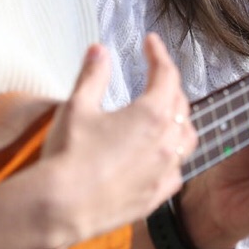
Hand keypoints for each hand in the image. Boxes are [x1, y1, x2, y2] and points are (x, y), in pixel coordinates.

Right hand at [38, 37, 195, 243]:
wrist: (61, 207)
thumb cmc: (68, 155)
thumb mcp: (77, 106)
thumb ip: (93, 75)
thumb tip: (99, 49)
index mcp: (152, 114)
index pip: (166, 74)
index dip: (158, 54)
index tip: (150, 42)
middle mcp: (166, 142)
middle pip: (180, 105)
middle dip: (169, 85)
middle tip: (155, 76)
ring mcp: (164, 171)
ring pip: (186, 139)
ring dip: (179, 121)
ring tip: (167, 114)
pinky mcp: (156, 196)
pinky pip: (176, 172)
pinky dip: (172, 158)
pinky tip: (162, 157)